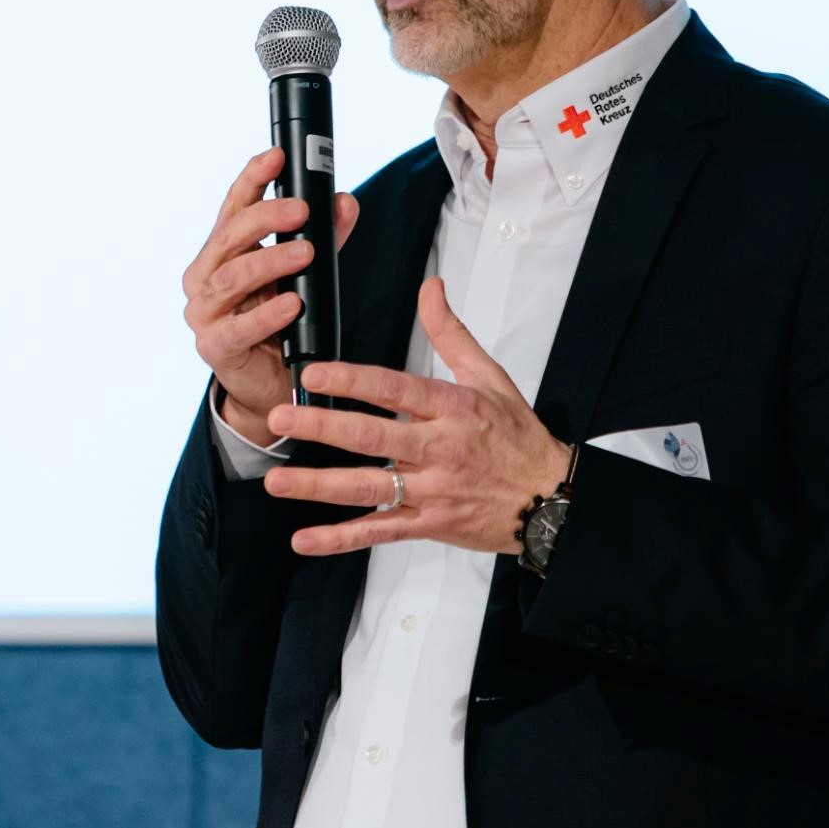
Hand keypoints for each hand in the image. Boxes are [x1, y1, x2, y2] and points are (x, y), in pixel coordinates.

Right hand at [182, 147, 359, 445]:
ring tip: (305, 253)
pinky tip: (293, 303)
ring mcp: (204, 312)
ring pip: (231, 278)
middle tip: (302, 211)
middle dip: (266, 218)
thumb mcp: (303, 274)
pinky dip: (267, 314)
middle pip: (230, 237)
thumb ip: (322, 238)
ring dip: (270, 262)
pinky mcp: (214, 347)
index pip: (233, 207)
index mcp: (221, 252)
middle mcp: (204, 277)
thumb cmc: (280, 322)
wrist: (269, 384)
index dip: (253, 179)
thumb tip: (344, 203)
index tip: (277, 157)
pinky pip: (239, 327)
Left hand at [260, 276, 570, 555]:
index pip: (394, 389)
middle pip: (372, 437)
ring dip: (319, 486)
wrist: (551, 500)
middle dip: (322, 427)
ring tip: (277, 481)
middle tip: (279, 417)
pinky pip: (380, 531)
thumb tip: (430, 288)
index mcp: (452, 408)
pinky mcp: (430, 524)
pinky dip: (342, 539)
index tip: (314, 373)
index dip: (352, 380)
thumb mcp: (490, 377)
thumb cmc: (519, 437)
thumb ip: (451, 333)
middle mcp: (439, 449)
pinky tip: (305, 539)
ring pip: (368, 488)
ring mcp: (433, 490)